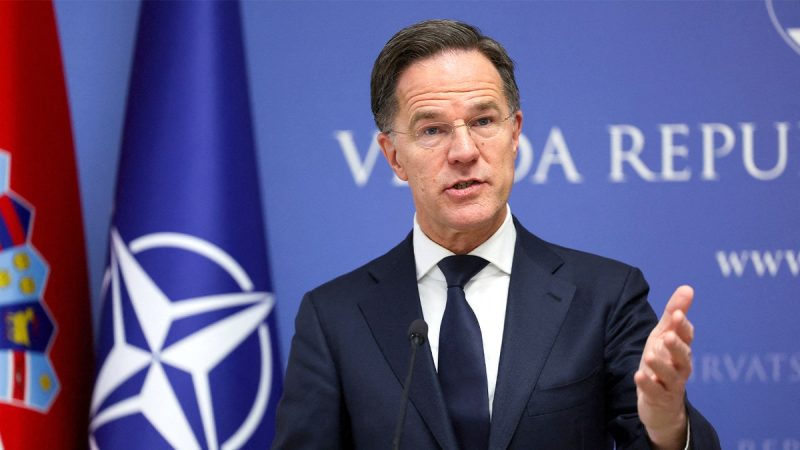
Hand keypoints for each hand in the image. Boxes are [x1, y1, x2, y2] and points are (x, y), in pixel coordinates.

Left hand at [635, 285, 694, 449]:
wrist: (661, 403)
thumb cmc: (663, 362)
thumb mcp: (664, 336)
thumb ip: (674, 314)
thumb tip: (687, 287)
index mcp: (681, 349)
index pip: (686, 336)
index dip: (682, 326)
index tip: (678, 314)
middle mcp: (680, 366)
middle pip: (683, 356)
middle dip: (676, 346)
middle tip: (668, 335)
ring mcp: (672, 384)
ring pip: (670, 375)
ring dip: (660, 366)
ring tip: (649, 356)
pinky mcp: (660, 398)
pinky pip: (655, 392)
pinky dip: (648, 384)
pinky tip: (638, 376)